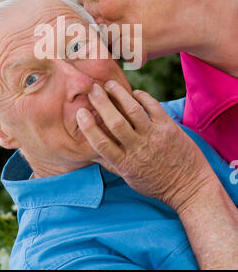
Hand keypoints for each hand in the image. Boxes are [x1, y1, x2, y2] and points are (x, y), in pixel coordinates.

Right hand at [76, 81, 215, 213]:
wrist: (190, 187)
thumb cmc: (156, 184)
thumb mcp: (130, 179)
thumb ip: (111, 164)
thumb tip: (90, 154)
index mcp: (125, 163)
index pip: (100, 143)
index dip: (88, 126)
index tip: (80, 112)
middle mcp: (138, 149)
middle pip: (114, 122)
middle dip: (101, 103)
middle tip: (92, 89)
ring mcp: (154, 137)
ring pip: (132, 110)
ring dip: (119, 94)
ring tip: (109, 85)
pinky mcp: (169, 128)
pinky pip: (153, 106)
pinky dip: (142, 96)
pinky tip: (134, 93)